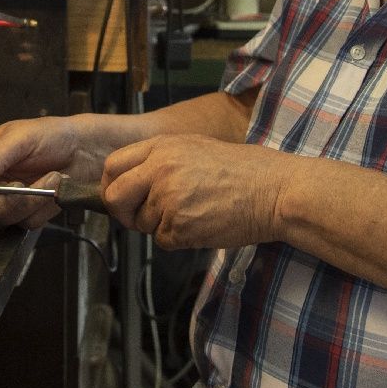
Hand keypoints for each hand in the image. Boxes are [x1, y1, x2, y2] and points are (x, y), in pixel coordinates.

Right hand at [0, 116, 105, 229]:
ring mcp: (6, 202)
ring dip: (25, 201)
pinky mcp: (26, 215)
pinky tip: (53, 187)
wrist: (86, 150)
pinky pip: (24, 223)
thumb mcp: (19, 137)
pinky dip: (40, 207)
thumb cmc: (51, 135)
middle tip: (19, 187)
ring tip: (49, 178)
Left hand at [100, 136, 291, 249]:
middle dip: (122, 212)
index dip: (112, 186)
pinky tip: (203, 224)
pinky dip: (179, 239)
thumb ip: (160, 161)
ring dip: (161, 226)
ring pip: (143, 224)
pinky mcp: (179, 226)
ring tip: (194, 212)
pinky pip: (164, 240)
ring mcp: (168, 198)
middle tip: (139, 218)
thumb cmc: (242, 170)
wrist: (274, 190)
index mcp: (161, 147)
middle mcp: (159, 170)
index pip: (113, 166)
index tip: (121, 197)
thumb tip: (133, 182)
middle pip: (114, 197)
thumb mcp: (194, 148)